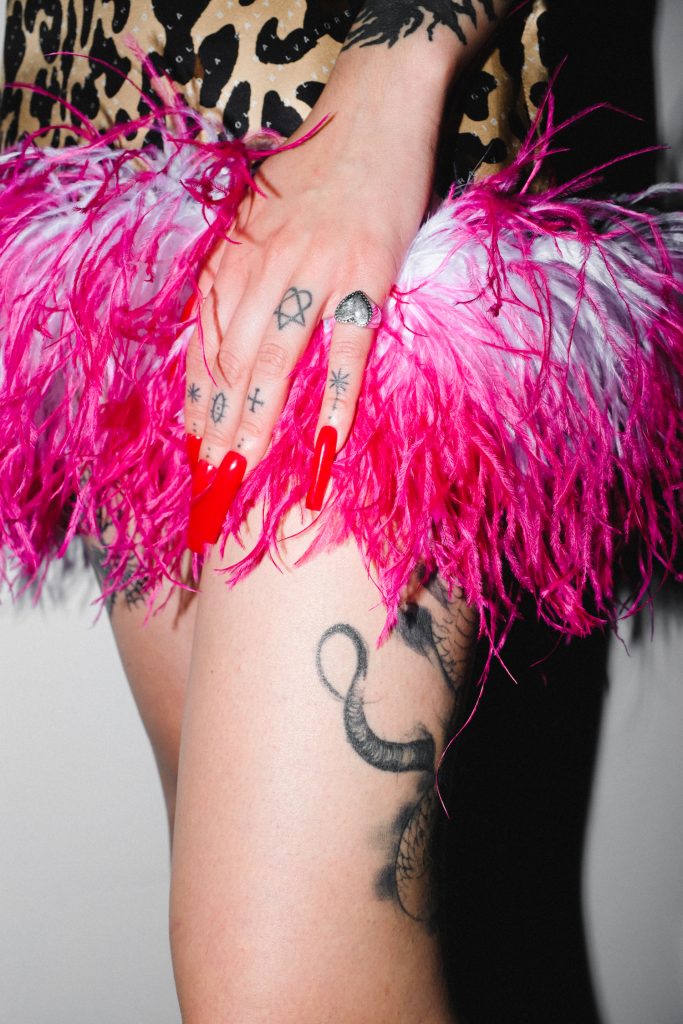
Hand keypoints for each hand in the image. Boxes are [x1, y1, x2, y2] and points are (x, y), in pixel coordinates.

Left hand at [183, 80, 437, 551]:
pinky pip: (346, 352)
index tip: (191, 446)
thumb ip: (240, 275)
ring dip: (257, 421)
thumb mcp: (260, 217)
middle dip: (217, 423)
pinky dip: (334, 402)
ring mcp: (314, 271)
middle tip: (211, 478)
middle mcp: (262, 264)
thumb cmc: (315, 172)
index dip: (194, 397)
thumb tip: (221, 342)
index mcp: (234, 253)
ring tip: (246, 471)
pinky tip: (323, 444)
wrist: (371, 113)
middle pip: (230, 359)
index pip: (202, 340)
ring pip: (274, 360)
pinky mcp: (365, 276)